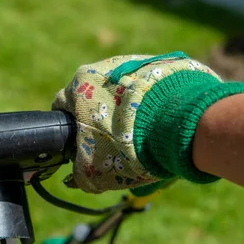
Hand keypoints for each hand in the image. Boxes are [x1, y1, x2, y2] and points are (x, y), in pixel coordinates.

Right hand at [52, 51, 243, 193]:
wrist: (179, 122)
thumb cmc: (127, 145)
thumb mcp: (95, 170)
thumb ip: (80, 175)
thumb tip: (77, 180)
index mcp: (80, 82)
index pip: (63, 106)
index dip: (70, 129)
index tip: (80, 145)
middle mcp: (105, 66)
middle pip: (95, 99)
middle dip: (102, 122)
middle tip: (115, 147)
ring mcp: (136, 63)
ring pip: (124, 94)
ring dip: (129, 114)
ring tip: (143, 139)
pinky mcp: (164, 65)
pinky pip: (151, 90)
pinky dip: (152, 107)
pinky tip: (160, 127)